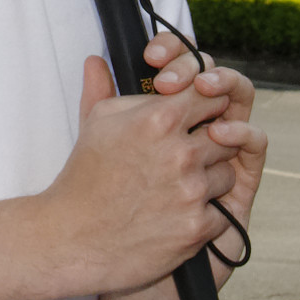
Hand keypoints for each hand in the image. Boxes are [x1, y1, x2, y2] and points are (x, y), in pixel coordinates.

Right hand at [43, 50, 255, 299]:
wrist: (72, 238)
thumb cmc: (84, 177)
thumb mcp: (95, 123)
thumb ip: (106, 87)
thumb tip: (98, 60)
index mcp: (160, 118)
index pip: (211, 93)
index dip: (205, 104)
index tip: (196, 117)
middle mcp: (181, 152)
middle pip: (226, 134)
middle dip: (209, 144)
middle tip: (183, 158)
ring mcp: (191, 191)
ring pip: (227, 173)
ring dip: (209, 180)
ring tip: (175, 189)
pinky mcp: (196, 227)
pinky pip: (221, 212)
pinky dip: (203, 216)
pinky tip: (174, 216)